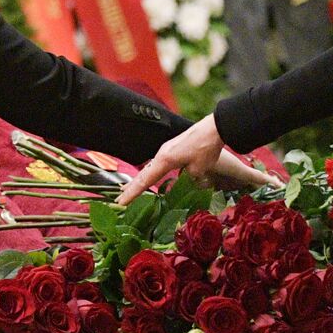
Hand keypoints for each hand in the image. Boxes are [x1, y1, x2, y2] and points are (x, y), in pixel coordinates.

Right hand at [118, 115, 278, 203]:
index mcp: (164, 160)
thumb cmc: (205, 149)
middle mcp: (161, 154)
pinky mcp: (172, 148)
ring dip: (140, 181)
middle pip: (142, 174)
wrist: (213, 128)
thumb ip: (188, 178)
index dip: (132, 193)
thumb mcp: (197, 169)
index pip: (145, 181)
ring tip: (129, 191)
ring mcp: (166, 150)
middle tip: (119, 201)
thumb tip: (187, 180)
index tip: (121, 203)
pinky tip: (150, 177)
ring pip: (149, 169)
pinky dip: (150, 174)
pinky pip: (157, 164)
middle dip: (131, 189)